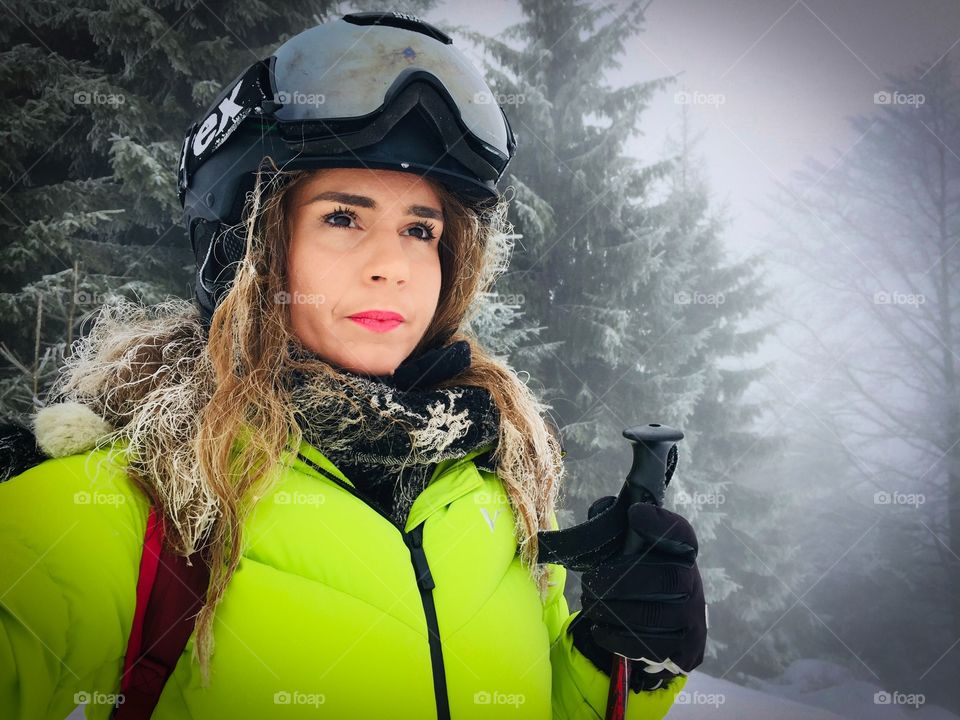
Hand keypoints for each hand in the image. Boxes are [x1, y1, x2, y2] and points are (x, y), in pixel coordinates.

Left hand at [569, 497, 706, 691]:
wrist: (662, 628)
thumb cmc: (639, 578)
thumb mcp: (628, 549)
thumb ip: (615, 524)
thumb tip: (602, 510)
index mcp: (682, 553)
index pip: (681, 533)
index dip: (661, 523)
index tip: (635, 514)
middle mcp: (693, 582)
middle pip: (668, 578)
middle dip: (622, 580)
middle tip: (591, 583)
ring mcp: (692, 617)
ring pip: (656, 615)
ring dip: (615, 610)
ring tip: (591, 604)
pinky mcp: (684, 648)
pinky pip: (650, 645)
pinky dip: (618, 637)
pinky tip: (601, 628)